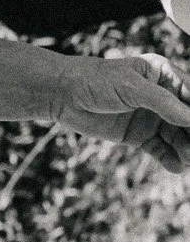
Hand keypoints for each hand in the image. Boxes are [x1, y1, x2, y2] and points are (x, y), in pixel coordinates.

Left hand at [53, 49, 189, 172]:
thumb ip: (163, 103)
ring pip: (178, 137)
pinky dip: (170, 159)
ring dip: (186, 149)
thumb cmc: (95, 80)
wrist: (63, 94)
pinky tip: (176, 166)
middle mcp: (162, 97)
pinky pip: (161, 150)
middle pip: (188, 119)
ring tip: (188, 159)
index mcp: (163, 75)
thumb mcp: (130, 86)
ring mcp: (151, 118)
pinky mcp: (139, 136)